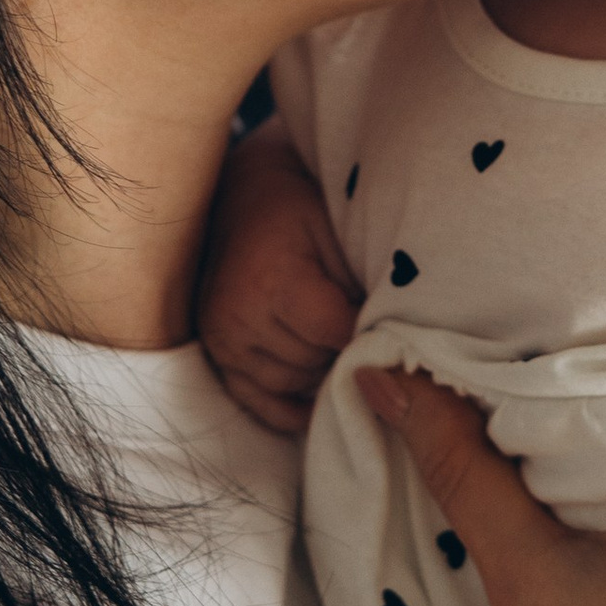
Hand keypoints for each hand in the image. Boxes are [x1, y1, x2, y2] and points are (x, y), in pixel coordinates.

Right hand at [196, 120, 361, 430]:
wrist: (243, 199)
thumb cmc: (299, 211)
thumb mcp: (337, 232)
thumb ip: (360, 286)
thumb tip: (388, 339)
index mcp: (272, 279)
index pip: (333, 332)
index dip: (366, 334)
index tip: (389, 328)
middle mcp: (238, 314)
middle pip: (312, 360)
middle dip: (343, 350)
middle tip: (365, 334)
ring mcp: (221, 338)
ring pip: (289, 382)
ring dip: (319, 372)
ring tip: (338, 345)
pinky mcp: (215, 353)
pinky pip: (256, 399)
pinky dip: (288, 406)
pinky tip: (316, 400)